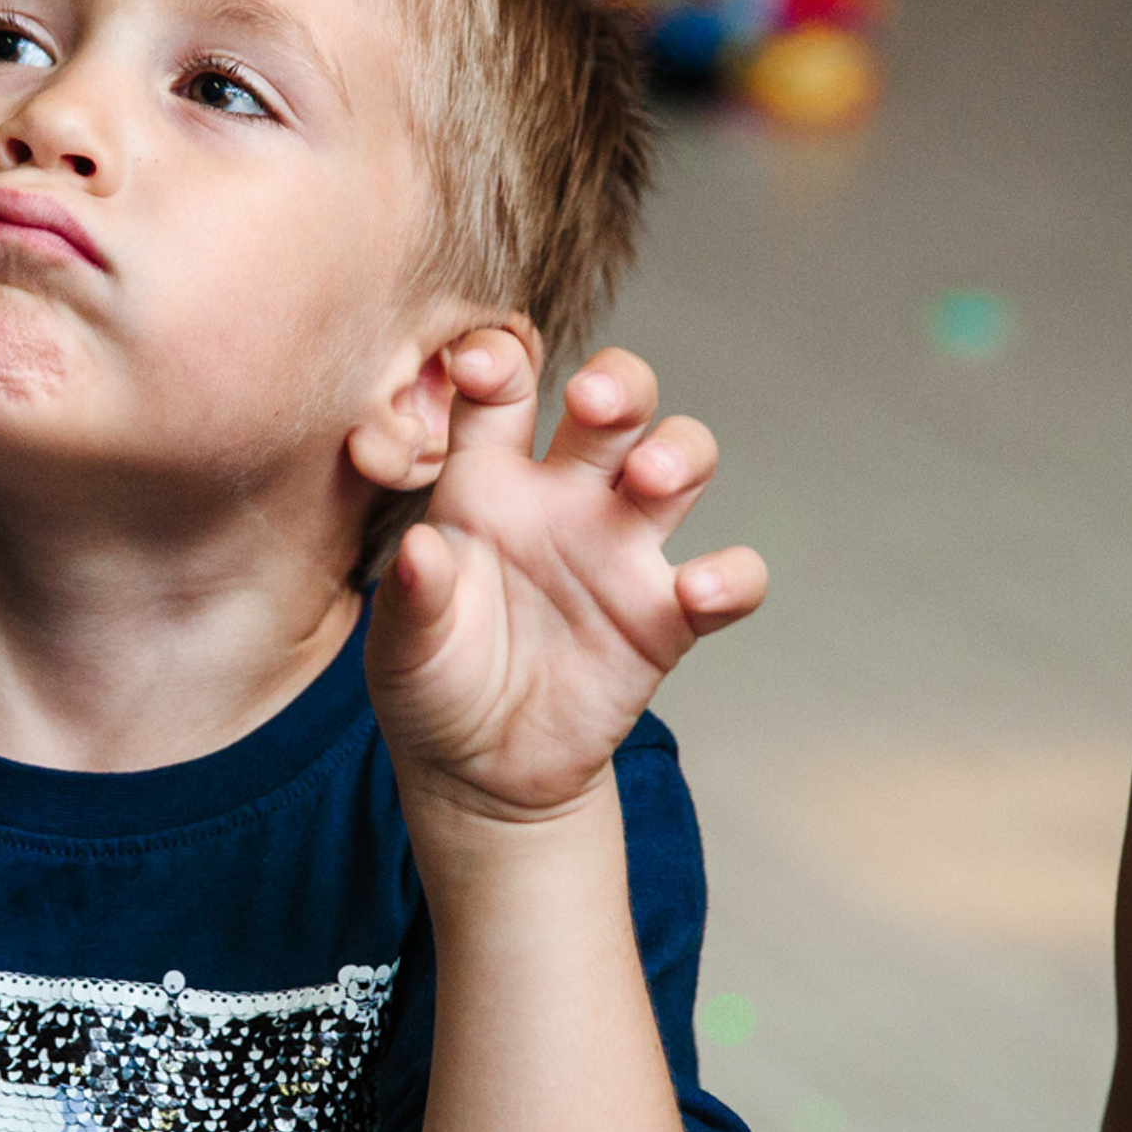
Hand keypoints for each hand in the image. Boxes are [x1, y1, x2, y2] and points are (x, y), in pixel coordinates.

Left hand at [366, 334, 765, 818]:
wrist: (479, 771)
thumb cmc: (433, 683)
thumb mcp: (403, 647)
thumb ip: (413, 598)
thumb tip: (417, 551)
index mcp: (488, 482)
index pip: (503, 391)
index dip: (498, 360)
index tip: (479, 365)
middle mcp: (564, 498)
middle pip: (615, 402)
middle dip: (619, 382)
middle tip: (595, 397)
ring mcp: (621, 550)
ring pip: (681, 462)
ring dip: (679, 454)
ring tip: (649, 479)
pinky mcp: (666, 617)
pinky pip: (727, 579)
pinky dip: (728, 578)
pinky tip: (696, 591)